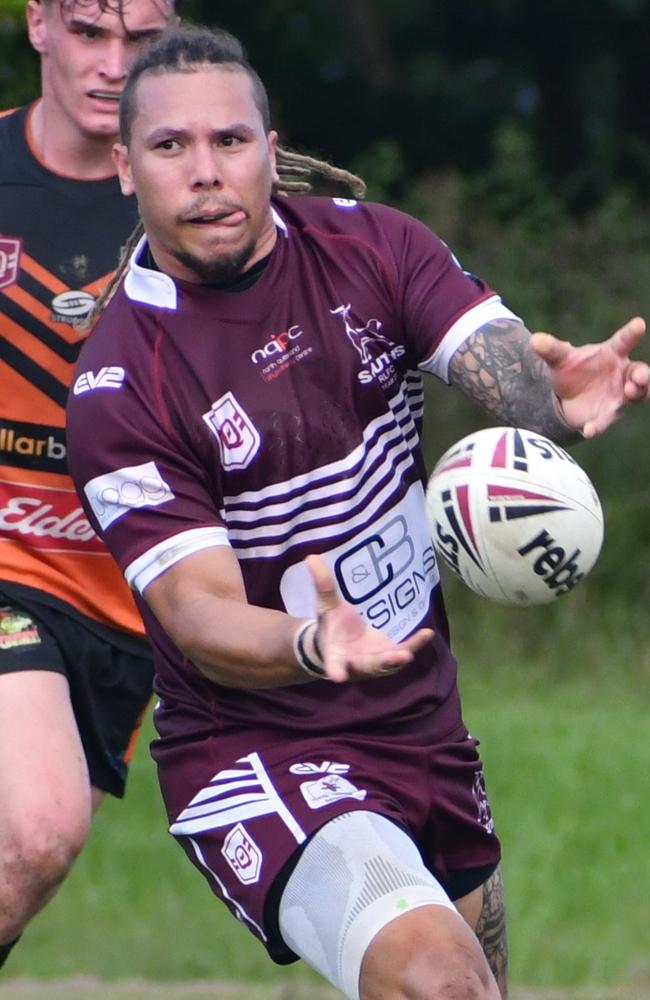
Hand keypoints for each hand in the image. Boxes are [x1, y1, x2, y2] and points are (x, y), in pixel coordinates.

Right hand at [305, 554, 433, 682]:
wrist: (339, 643)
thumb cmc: (330, 626)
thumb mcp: (325, 605)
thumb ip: (322, 586)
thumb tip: (312, 557)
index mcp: (335, 654)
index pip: (334, 664)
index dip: (336, 670)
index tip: (338, 677)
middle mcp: (355, 663)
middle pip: (367, 666)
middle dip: (380, 663)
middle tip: (392, 658)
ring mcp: (374, 663)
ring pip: (388, 664)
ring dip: (398, 658)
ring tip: (408, 652)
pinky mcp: (388, 656)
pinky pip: (403, 651)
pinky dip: (415, 644)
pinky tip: (428, 634)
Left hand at [530, 316, 649, 437]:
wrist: (567, 396)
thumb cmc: (572, 369)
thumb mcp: (560, 359)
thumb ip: (551, 349)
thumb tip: (535, 340)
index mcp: (612, 353)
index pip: (624, 341)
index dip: (632, 333)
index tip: (639, 324)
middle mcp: (622, 373)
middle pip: (639, 372)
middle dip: (642, 374)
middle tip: (640, 376)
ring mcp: (619, 395)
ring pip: (637, 395)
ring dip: (636, 394)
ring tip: (630, 392)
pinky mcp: (607, 414)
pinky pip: (605, 420)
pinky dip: (598, 425)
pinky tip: (588, 430)